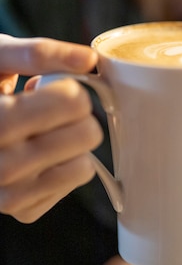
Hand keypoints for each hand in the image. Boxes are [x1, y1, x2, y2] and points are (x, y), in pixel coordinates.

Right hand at [0, 34, 101, 222]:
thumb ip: (40, 54)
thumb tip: (89, 60)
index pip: (72, 102)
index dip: (70, 87)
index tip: (53, 86)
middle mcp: (0, 166)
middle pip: (86, 134)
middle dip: (77, 114)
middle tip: (50, 108)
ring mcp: (10, 195)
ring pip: (85, 164)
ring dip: (73, 140)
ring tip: (40, 129)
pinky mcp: (21, 210)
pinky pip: (73, 182)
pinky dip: (66, 163)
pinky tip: (38, 150)